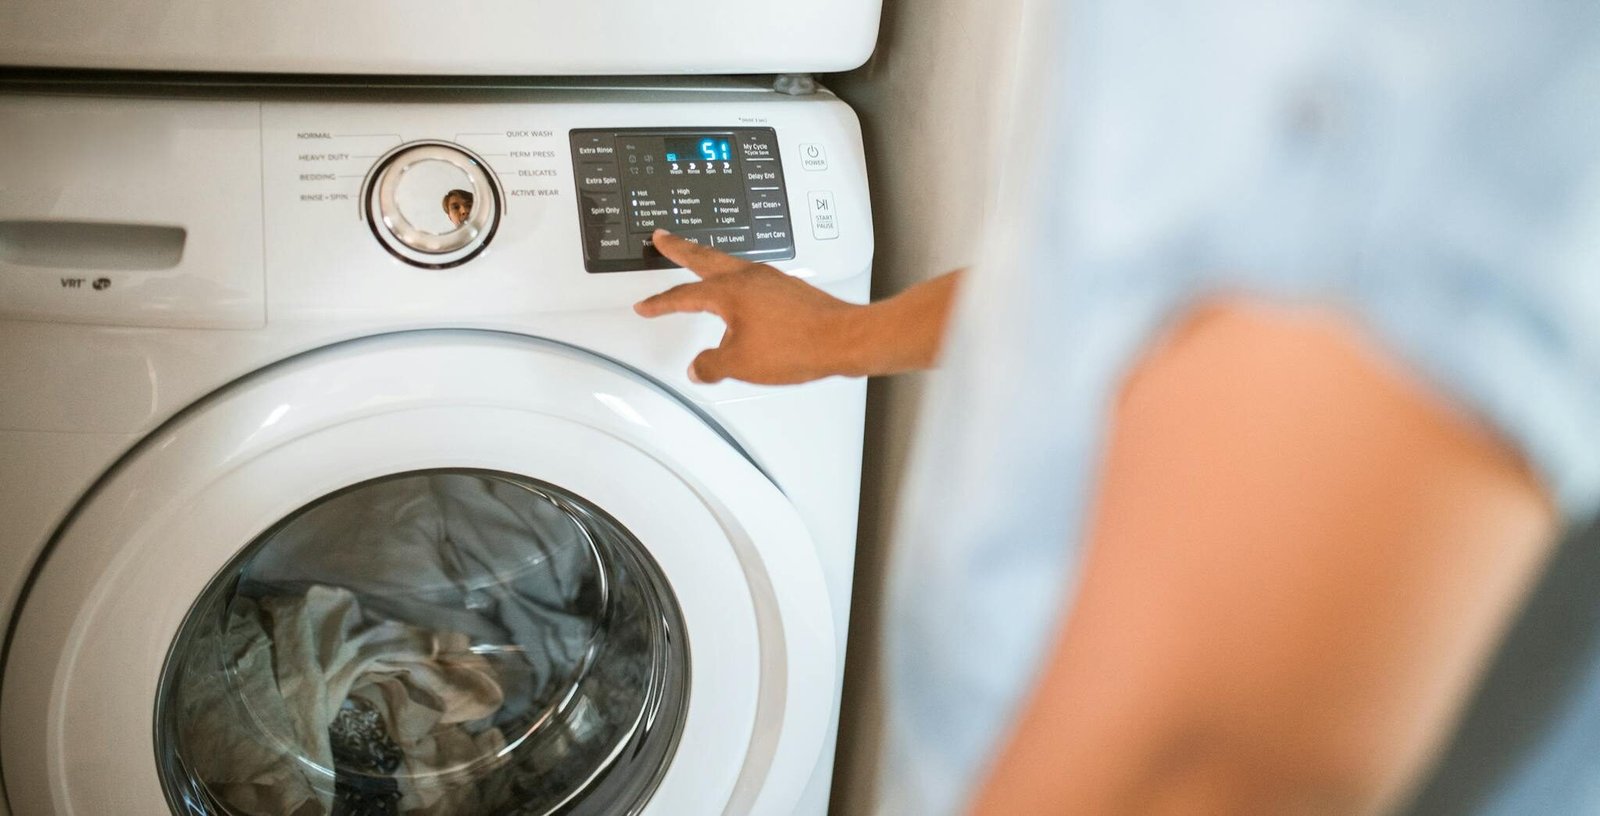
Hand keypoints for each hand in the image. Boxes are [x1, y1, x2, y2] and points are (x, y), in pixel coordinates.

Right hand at [633, 229, 867, 384]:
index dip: (661, 303)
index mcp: (730, 291)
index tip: (645, 306)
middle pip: (705, 258)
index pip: (684, 295)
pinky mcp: (788, 289)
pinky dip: (735, 281)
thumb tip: (698, 367)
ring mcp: (771, 279)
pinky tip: (740, 298)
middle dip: (680, 249)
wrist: (843, 339)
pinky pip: (752, 279)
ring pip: (729, 264)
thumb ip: (712, 365)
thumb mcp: (741, 363)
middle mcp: (749, 277)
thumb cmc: (797, 345)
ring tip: (698, 263)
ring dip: (709, 262)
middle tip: (664, 238)